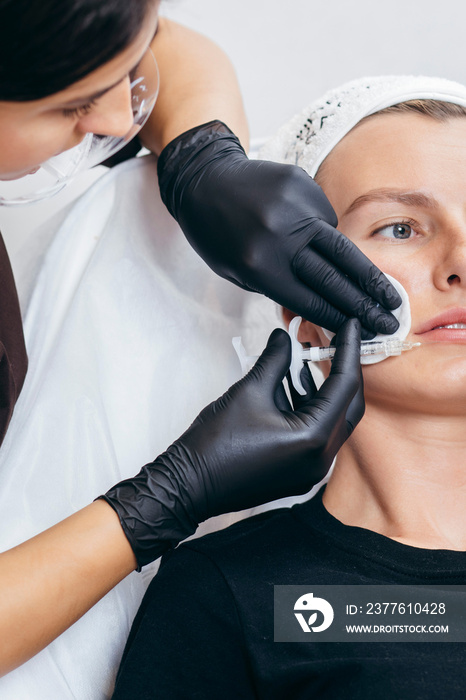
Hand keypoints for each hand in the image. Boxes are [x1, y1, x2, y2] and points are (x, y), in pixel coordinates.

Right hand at [100, 318, 363, 568]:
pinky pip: (318, 436)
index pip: (345, 385)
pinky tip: (295, 386)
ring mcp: (311, 471)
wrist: (190, 485)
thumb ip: (275, 360)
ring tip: (309, 358)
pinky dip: (311, 409)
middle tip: (337, 340)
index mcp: (314, 438)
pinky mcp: (299, 474)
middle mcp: (321, 459)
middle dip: (343, 370)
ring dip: (324, 390)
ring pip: (334, 420)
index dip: (349, 349)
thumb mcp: (249, 391)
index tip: (351, 324)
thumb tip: (284, 337)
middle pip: (348, 405)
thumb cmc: (215, 444)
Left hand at [157, 120, 400, 338]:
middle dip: (364, 303)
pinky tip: (322, 242)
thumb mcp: (237, 272)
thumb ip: (278, 287)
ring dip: (368, 275)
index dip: (339, 317)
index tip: (362, 330)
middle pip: (334, 276)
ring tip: (388, 294)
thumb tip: (321, 305)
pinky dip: (326, 235)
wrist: (204, 179)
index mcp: (260, 265)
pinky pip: (325, 218)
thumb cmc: (216, 233)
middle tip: (389, 320)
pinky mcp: (302, 183)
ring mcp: (295, 206)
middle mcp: (281, 235)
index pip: (310, 299)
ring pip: (340, 245)